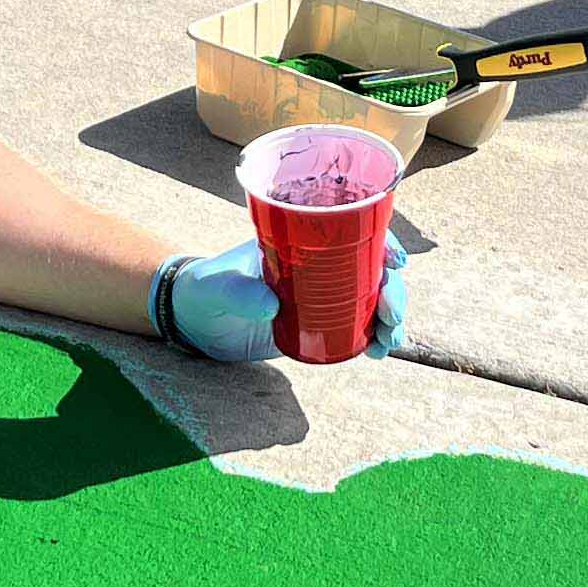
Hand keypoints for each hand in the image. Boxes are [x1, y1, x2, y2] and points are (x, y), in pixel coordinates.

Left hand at [165, 239, 411, 362]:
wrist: (192, 319)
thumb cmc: (203, 288)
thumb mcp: (218, 287)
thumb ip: (238, 293)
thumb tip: (271, 306)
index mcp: (301, 243)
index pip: (351, 234)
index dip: (381, 243)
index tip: (395, 263)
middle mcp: (318, 268)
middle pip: (371, 271)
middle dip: (392, 291)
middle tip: (392, 314)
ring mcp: (320, 298)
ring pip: (370, 302)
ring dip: (389, 318)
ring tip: (388, 341)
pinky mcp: (316, 328)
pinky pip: (354, 329)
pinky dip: (372, 339)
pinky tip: (376, 352)